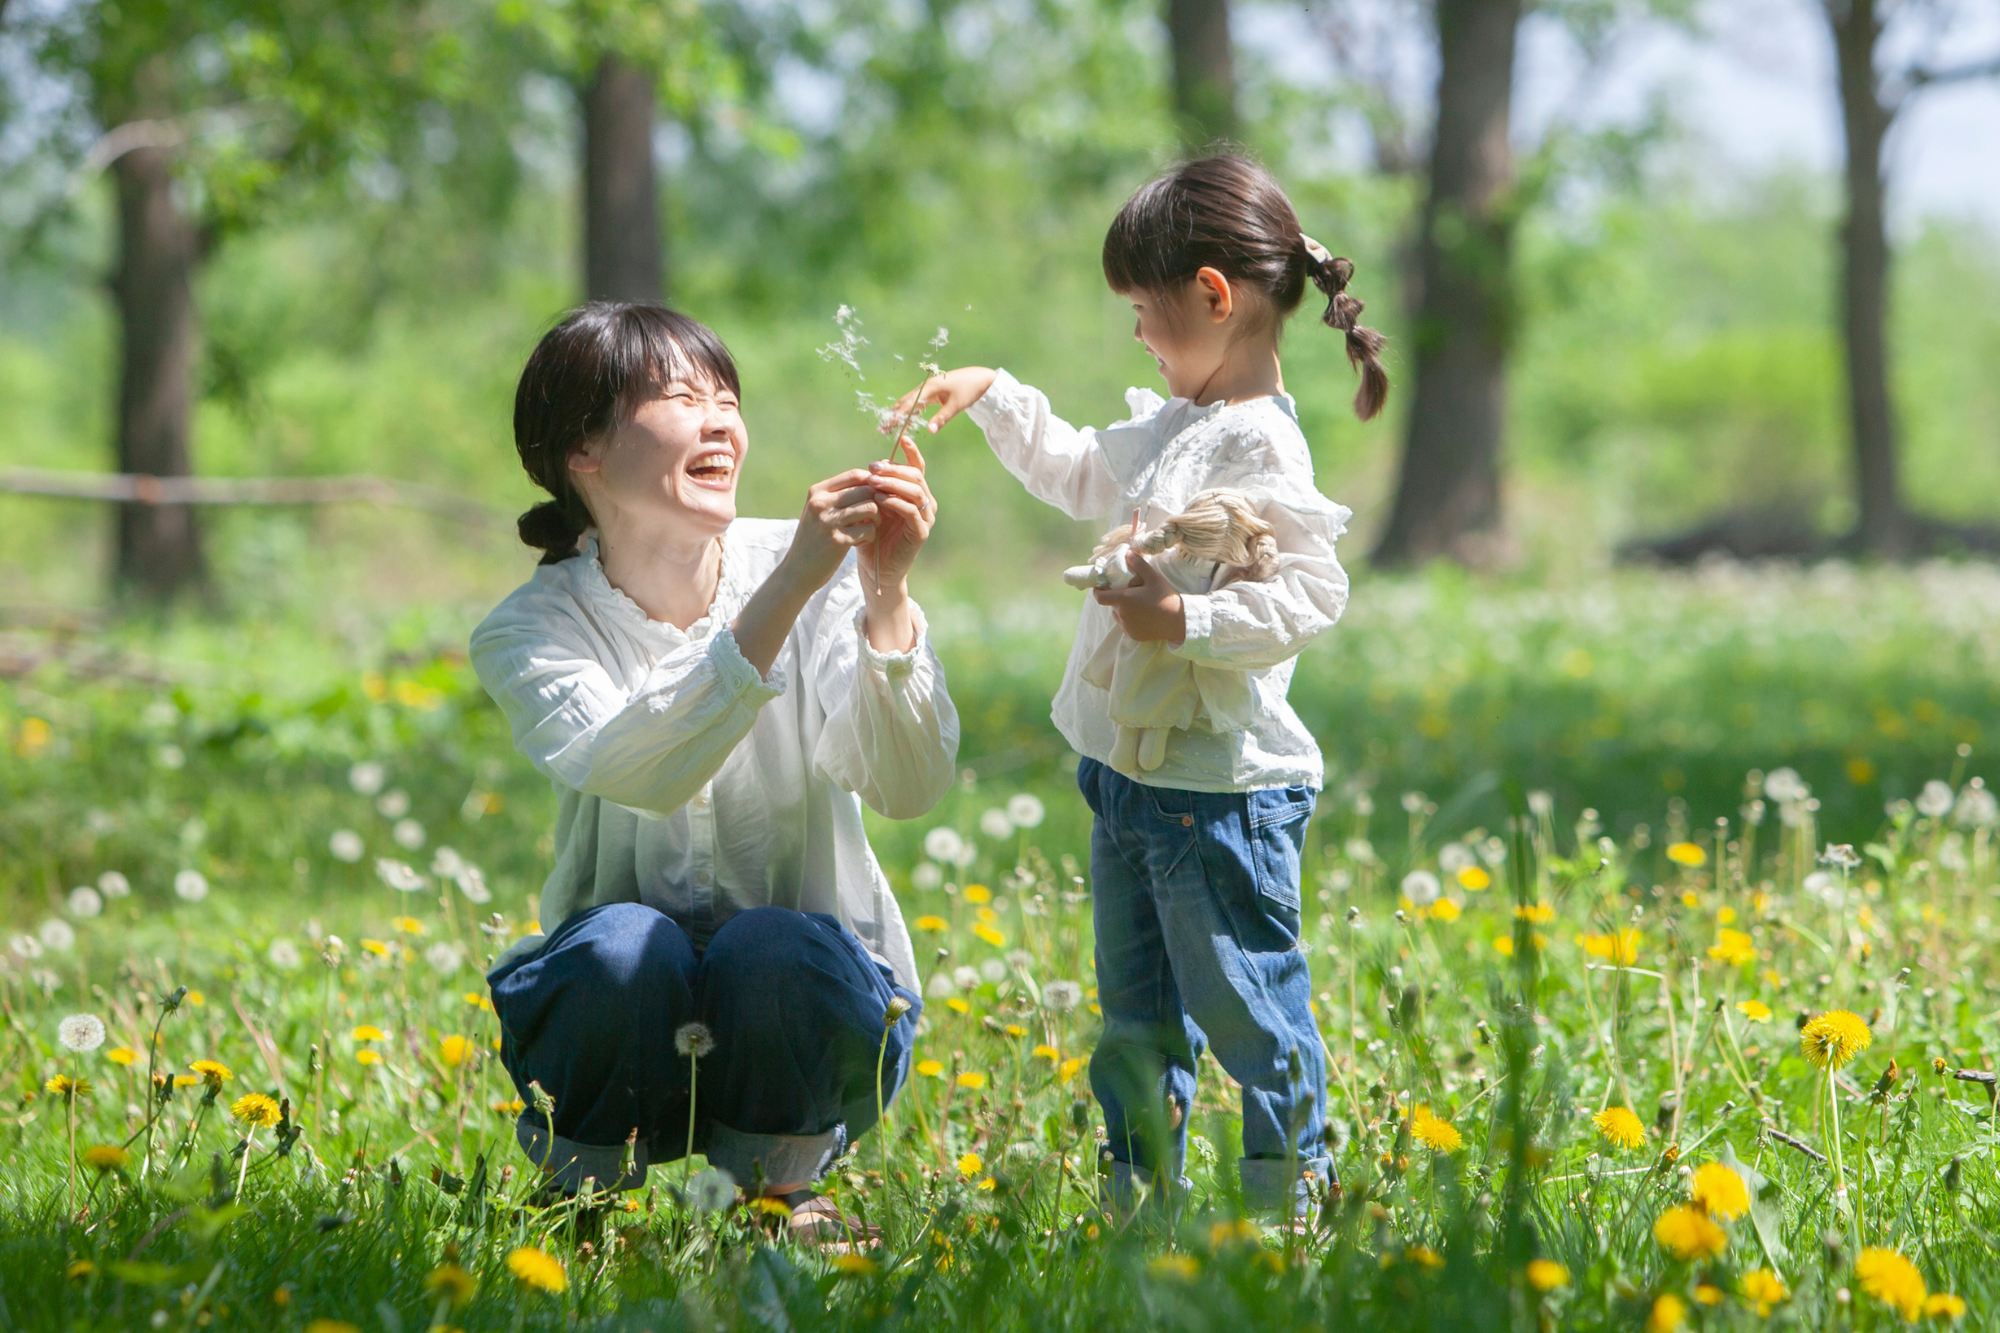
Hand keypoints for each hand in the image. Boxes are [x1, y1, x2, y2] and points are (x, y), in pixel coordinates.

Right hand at [780, 467, 884, 594]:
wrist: (797, 571)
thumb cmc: (814, 539)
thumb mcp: (820, 512)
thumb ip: (841, 496)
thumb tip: (873, 478)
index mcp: (817, 492)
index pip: (854, 475)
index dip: (873, 483)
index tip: (878, 496)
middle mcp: (821, 503)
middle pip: (866, 490)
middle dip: (878, 502)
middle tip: (876, 516)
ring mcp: (829, 522)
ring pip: (871, 507)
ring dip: (877, 519)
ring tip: (869, 528)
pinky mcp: (838, 541)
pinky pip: (868, 529)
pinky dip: (870, 535)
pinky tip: (860, 542)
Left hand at [858, 437, 934, 593]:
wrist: (875, 567)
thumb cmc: (871, 535)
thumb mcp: (872, 505)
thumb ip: (877, 487)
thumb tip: (875, 465)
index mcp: (914, 493)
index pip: (917, 467)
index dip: (912, 452)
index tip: (903, 438)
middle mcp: (925, 503)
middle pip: (915, 476)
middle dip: (894, 469)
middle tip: (872, 468)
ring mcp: (926, 518)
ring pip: (915, 491)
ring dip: (894, 484)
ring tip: (874, 482)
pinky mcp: (920, 533)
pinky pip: (912, 511)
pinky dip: (896, 503)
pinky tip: (880, 500)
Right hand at [888, 366, 995, 434]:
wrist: (981, 379)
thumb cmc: (970, 390)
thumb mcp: (957, 405)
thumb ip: (943, 418)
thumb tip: (930, 431)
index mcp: (930, 387)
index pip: (909, 403)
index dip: (898, 415)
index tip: (888, 426)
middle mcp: (926, 387)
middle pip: (905, 402)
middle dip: (893, 415)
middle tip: (882, 429)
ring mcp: (928, 389)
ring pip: (909, 402)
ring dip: (899, 414)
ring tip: (888, 427)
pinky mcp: (932, 393)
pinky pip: (916, 402)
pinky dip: (909, 412)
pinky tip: (905, 422)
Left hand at [1093, 552, 1185, 642]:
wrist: (1178, 623)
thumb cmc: (1166, 599)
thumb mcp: (1154, 578)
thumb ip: (1139, 565)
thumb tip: (1128, 553)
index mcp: (1124, 600)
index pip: (1100, 597)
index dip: (1098, 591)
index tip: (1103, 586)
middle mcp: (1122, 615)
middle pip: (1112, 604)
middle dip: (1118, 596)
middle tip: (1132, 591)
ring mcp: (1127, 627)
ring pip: (1118, 614)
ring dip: (1123, 608)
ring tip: (1139, 604)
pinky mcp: (1133, 635)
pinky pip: (1126, 624)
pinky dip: (1130, 619)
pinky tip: (1144, 615)